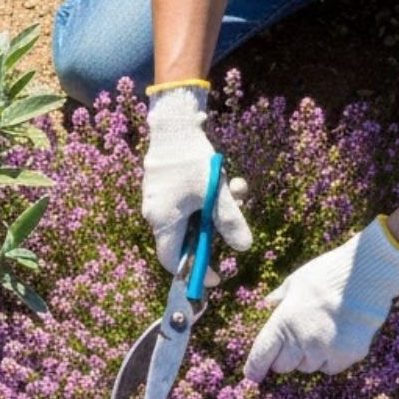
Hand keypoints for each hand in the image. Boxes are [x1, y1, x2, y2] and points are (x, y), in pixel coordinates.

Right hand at [142, 83, 251, 285]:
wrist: (172, 124)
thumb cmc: (192, 161)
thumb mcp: (216, 192)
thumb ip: (229, 221)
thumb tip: (244, 247)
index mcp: (163, 221)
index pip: (172, 261)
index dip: (193, 271)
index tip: (216, 275)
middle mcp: (155, 213)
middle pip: (185, 237)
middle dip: (215, 230)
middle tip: (234, 220)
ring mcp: (157, 198)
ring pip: (189, 216)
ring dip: (215, 208)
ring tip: (236, 188)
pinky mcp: (161, 184)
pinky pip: (184, 201)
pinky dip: (204, 197)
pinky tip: (222, 177)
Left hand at [244, 217, 398, 379]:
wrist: (366, 274)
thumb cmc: (327, 273)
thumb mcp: (295, 281)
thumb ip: (279, 297)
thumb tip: (267, 303)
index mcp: (283, 323)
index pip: (261, 356)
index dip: (255, 368)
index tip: (252, 376)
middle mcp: (302, 342)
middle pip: (284, 366)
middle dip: (286, 357)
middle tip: (296, 337)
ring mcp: (326, 351)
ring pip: (309, 367)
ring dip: (310, 356)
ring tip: (322, 329)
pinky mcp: (348, 356)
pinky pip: (331, 367)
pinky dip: (331, 358)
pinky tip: (339, 335)